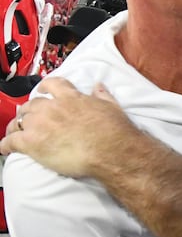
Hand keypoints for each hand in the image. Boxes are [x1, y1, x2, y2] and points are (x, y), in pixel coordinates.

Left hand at [1, 78, 135, 178]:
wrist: (110, 151)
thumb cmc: (115, 132)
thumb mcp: (112, 107)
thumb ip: (102, 96)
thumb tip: (98, 86)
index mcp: (71, 98)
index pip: (52, 84)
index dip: (45, 87)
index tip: (42, 90)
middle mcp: (52, 108)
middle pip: (32, 105)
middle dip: (29, 110)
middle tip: (28, 117)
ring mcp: (40, 124)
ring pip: (19, 121)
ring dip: (16, 126)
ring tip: (14, 132)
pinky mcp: (32, 143)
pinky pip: (11, 141)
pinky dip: (5, 145)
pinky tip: (3, 148)